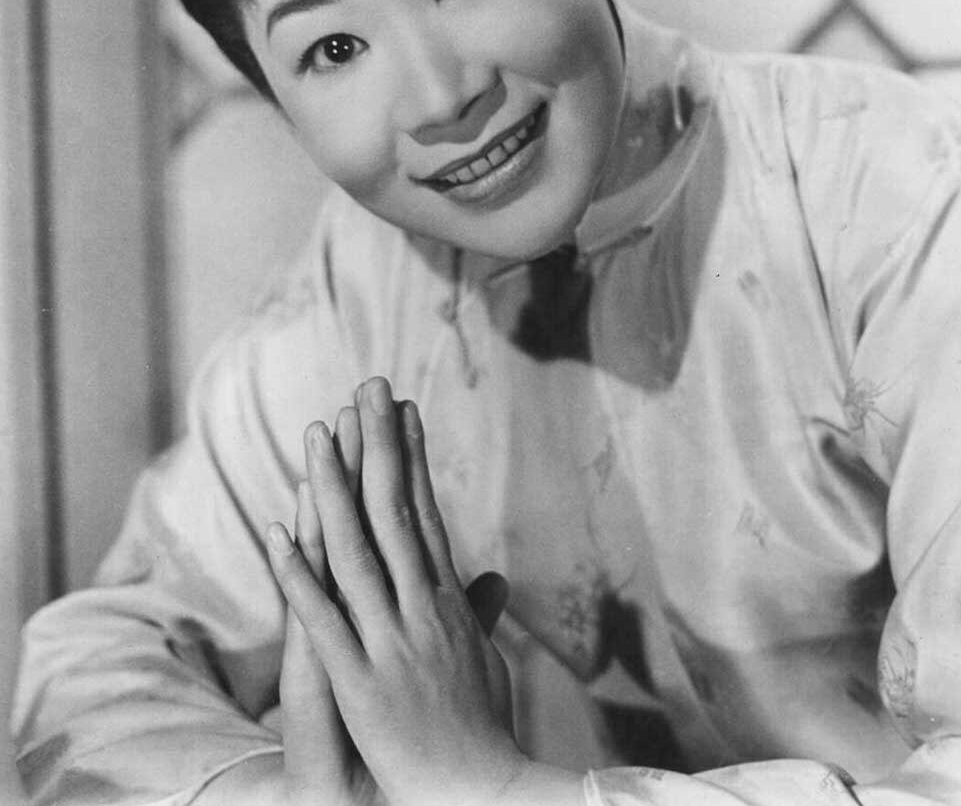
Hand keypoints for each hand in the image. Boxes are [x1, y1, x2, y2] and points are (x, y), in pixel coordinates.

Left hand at [271, 383, 518, 805]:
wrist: (482, 795)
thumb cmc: (485, 733)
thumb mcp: (488, 663)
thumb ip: (480, 615)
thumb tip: (491, 578)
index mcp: (446, 600)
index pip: (426, 512)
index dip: (412, 458)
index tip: (402, 409)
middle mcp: (420, 607)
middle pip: (394, 512)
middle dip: (379, 445)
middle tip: (368, 386)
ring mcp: (390, 640)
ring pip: (355, 549)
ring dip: (334, 489)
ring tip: (317, 433)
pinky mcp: (359, 681)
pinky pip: (322, 619)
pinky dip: (298, 573)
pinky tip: (279, 529)